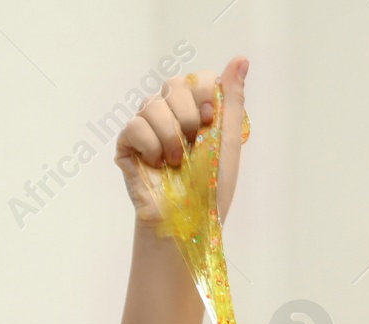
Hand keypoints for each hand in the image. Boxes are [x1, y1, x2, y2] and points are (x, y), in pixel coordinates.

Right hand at [114, 56, 247, 227]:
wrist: (189, 219)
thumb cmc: (210, 186)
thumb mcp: (229, 140)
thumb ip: (232, 99)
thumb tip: (241, 59)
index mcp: (195, 110)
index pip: (196, 78)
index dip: (204, 95)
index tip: (211, 121)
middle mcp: (169, 113)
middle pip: (174, 85)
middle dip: (189, 117)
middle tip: (194, 145)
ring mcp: (146, 125)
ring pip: (152, 105)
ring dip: (171, 139)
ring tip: (177, 163)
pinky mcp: (127, 142)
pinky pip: (135, 126)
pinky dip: (151, 148)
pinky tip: (157, 165)